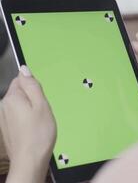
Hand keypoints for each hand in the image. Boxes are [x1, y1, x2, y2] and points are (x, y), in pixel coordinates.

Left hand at [0, 66, 55, 182]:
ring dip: (30, 110)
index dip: (34, 87)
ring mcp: (4, 118)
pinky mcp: (7, 128)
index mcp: (12, 98)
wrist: (30, 160)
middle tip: (42, 112)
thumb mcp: (42, 105)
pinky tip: (34, 129)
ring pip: (20, 105)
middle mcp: (4, 106)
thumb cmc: (39, 133)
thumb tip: (24, 69)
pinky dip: (26, 120)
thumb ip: (32, 86)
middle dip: (33, 99)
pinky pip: (18, 116)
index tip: (41, 99)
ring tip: (39, 122)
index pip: (20, 80)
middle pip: (20, 93)